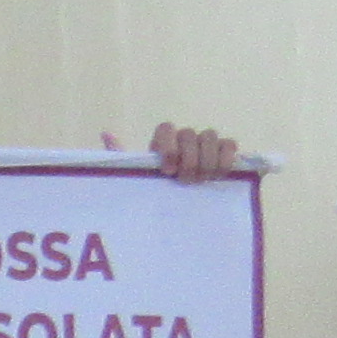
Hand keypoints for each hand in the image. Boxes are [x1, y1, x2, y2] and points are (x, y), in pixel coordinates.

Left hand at [112, 121, 242, 182]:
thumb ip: (121, 158)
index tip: (166, 170)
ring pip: (210, 136)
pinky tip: (219, 175)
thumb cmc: (156, 192)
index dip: (168, 146)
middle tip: (184, 181)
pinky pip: (230, 145)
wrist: (179, 209)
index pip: (166, 128)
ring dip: (206, 160)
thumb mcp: (136, 178)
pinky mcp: (225, 153)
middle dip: (188, 159)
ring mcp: (206, 144)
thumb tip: (106, 133)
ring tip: (201, 181)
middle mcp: (185, 139)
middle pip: (189, 133)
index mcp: (163, 143)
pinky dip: (226, 157)